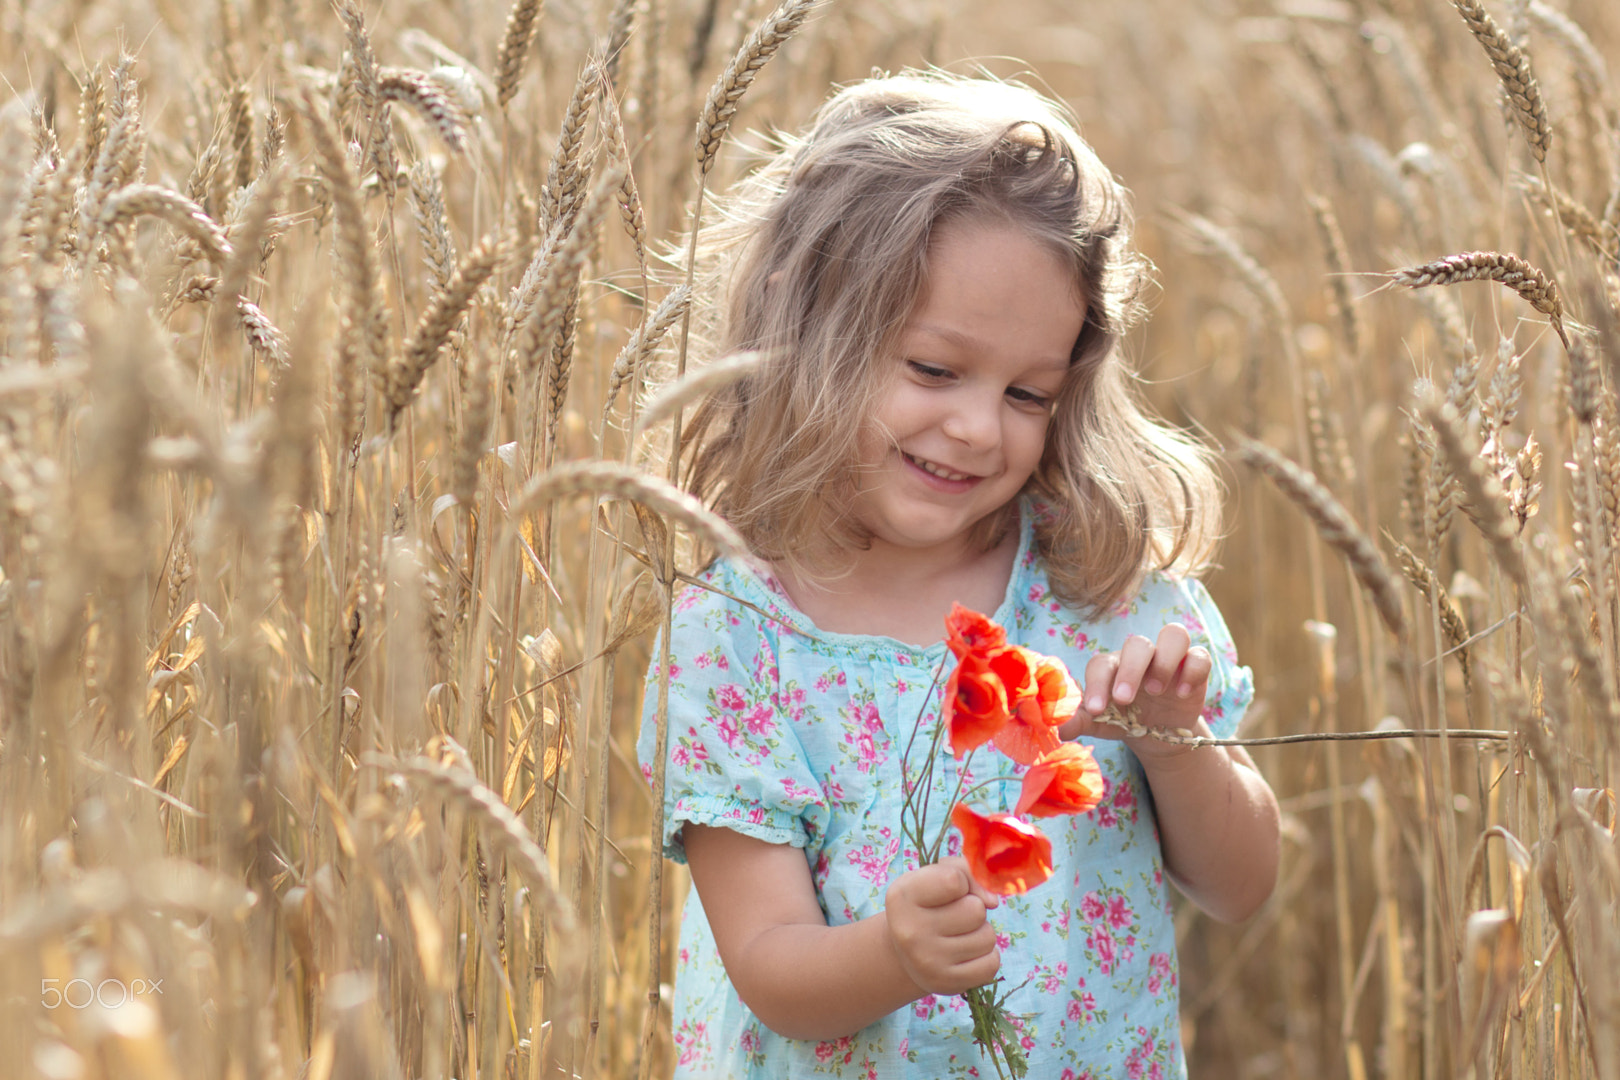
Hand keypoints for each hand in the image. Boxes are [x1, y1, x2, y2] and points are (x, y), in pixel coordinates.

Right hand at [883, 856, 1000, 994]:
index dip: (961, 882)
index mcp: (902, 897)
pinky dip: (986, 957)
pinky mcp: (946, 984)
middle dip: (973, 908)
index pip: (954, 880)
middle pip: (976, 910)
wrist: (906, 952)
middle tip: (953, 916)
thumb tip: (993, 901)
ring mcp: (928, 961)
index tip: (948, 890)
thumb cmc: (927, 903)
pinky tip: (966, 955)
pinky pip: (992, 964)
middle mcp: (910, 932)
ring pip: (988, 937)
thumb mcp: (935, 875)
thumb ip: (966, 870)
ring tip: (958, 935)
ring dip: (980, 933)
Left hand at [1056, 623, 1211, 760]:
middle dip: (1130, 670)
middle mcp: (1139, 656)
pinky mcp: (1194, 667)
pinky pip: (1199, 655)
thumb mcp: (1101, 723)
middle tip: (1124, 699)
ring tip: (1156, 691)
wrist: (1156, 732)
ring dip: (1165, 661)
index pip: (1101, 663)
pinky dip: (1193, 671)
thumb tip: (1060, 728)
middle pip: (1137, 644)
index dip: (1096, 684)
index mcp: (1112, 666)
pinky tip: (1183, 693)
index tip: (1096, 710)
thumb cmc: (1122, 719)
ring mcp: (1169, 658)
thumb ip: (1080, 721)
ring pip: (1173, 635)